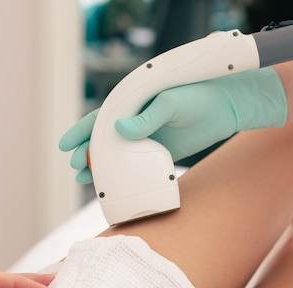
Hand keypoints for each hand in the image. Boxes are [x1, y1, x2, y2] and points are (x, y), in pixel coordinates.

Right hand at [59, 67, 286, 183]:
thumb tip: (120, 132)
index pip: (100, 116)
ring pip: (118, 154)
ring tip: (85, 180)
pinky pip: (138, 165)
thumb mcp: (172, 103)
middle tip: (76, 168)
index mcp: (134, 101)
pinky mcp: (162, 151)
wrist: (227, 107)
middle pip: (104, 138)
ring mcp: (148, 136)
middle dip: (87, 152)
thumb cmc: (199, 97)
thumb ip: (148, 117)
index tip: (66, 146)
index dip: (81, 130)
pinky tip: (114, 185)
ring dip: (101, 166)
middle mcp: (137, 119)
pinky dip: (125, 174)